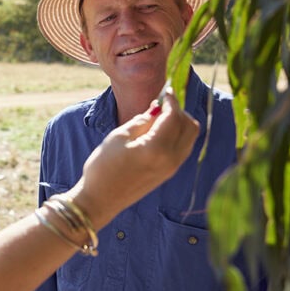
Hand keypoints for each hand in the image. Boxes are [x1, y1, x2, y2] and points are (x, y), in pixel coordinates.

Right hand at [73, 90, 199, 227]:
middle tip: (161, 104)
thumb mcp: (118, 137)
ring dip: (180, 123)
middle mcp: (171, 159)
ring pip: (190, 137)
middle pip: (189, 126)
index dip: (170, 100)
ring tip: (158, 117)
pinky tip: (158, 132)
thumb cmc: (103, 167)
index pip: (174, 116)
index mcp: (156, 148)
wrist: (100, 200)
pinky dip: (177, 135)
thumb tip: (157, 108)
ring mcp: (172, 168)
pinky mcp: (168, 173)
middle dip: (178, 111)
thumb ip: (142, 121)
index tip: (164, 90)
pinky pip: (183, 148)